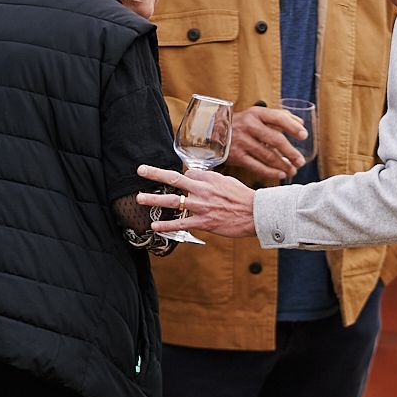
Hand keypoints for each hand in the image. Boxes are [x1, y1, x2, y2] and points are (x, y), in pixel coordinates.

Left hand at [136, 166, 256, 238]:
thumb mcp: (228, 182)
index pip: (188, 173)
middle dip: (155, 174)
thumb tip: (198, 179)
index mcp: (209, 179)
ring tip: (139, 199)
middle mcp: (203, 190)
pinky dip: (166, 226)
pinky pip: (181, 223)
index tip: (183, 182)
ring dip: (154, 200)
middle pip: (174, 179)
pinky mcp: (204, 222)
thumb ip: (211, 180)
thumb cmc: (244, 198)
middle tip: (140, 170)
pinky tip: (155, 226)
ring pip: (173, 201)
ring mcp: (202, 206)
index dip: (183, 177)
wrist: (257, 213)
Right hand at [227, 105, 307, 183]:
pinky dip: (271, 172)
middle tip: (301, 161)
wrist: (212, 133)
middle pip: (276, 140)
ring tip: (293, 170)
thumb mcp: (257, 115)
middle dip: (291, 153)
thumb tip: (301, 123)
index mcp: (256, 113)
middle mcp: (249, 126)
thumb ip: (279, 117)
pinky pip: (257, 167)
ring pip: (268, 156)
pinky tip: (281, 175)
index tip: (304, 136)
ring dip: (284, 165)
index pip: (279, 117)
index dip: (293, 127)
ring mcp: (242, 141)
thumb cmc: (242, 124)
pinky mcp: (237, 156)